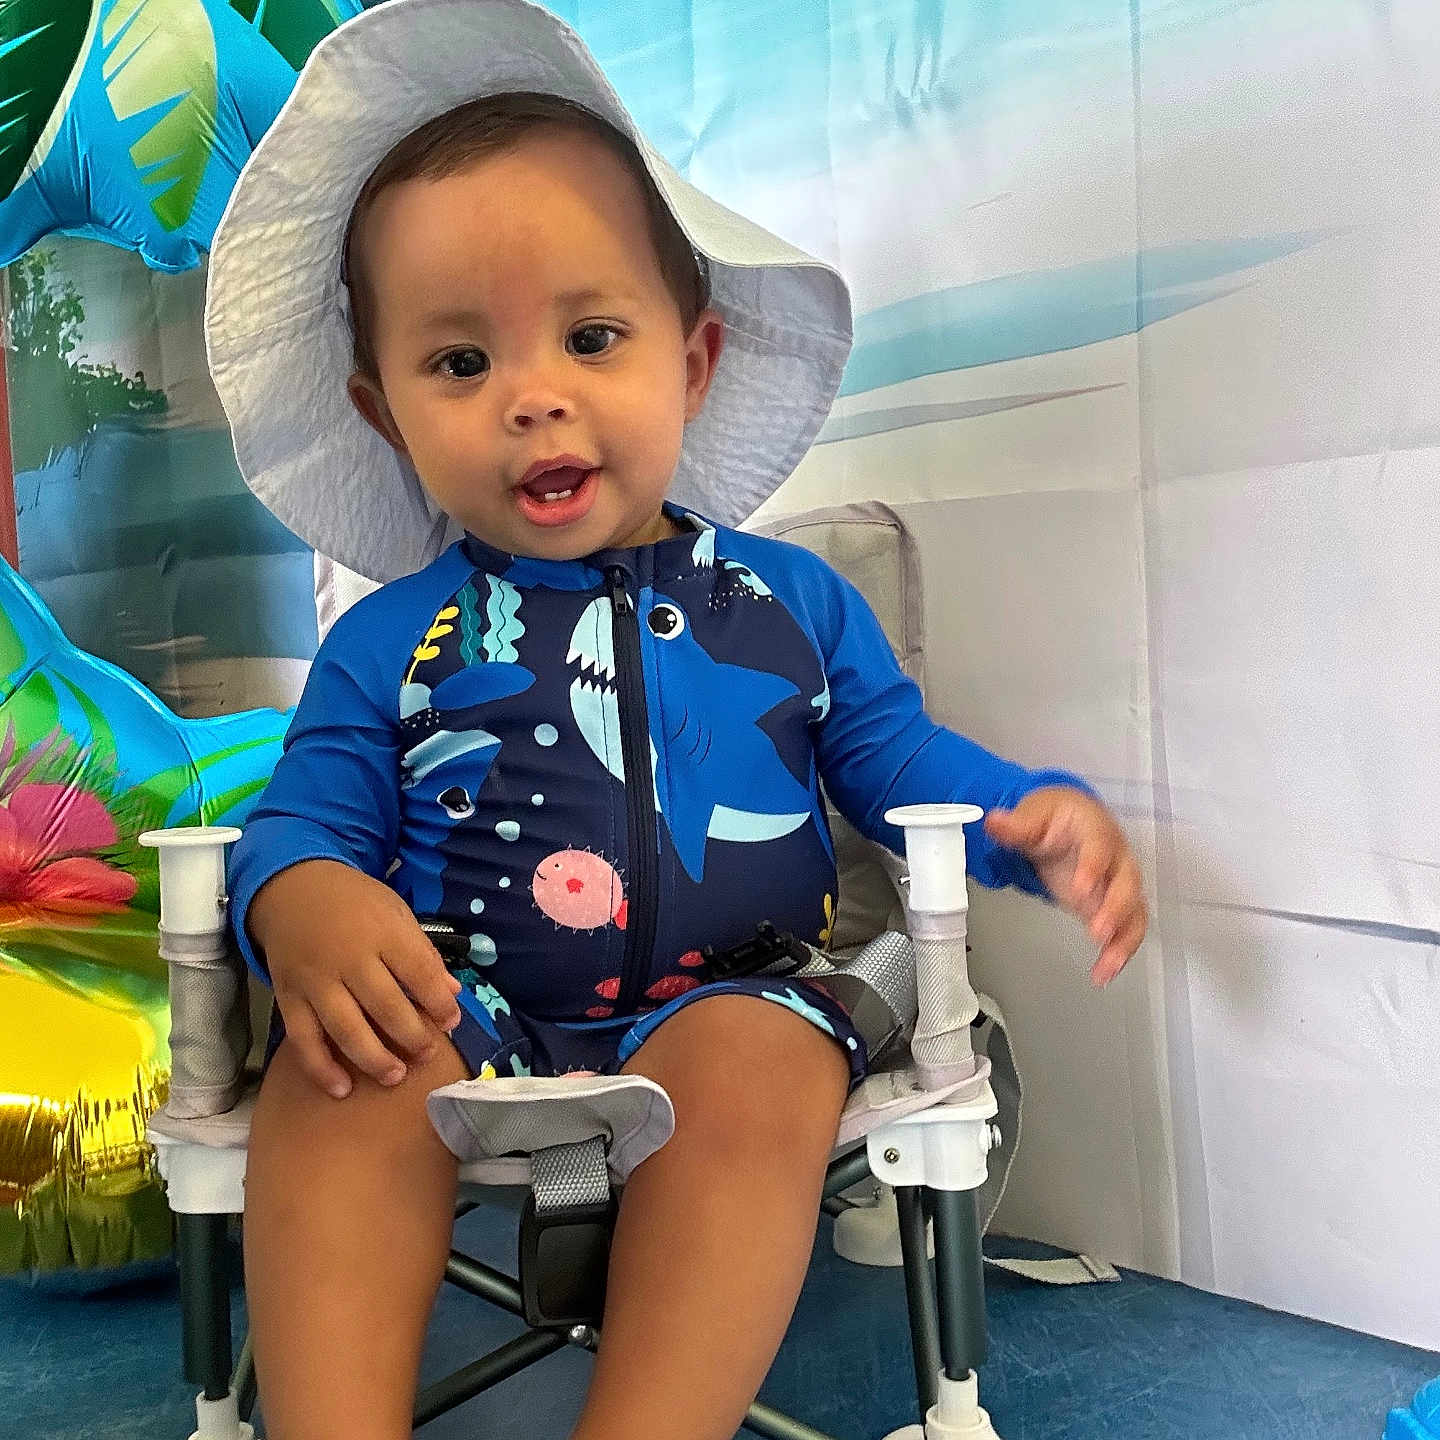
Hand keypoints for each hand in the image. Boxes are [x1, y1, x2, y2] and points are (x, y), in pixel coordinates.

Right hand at [248, 859, 464, 1097]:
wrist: (292, 887)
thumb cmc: (354, 902)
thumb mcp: (395, 913)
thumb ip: (422, 954)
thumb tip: (452, 993)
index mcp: (382, 932)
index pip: (418, 972)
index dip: (439, 1002)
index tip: (452, 1022)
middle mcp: (349, 958)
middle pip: (385, 1006)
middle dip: (412, 1036)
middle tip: (428, 1055)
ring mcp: (316, 981)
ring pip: (346, 1029)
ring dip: (373, 1058)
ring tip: (395, 1076)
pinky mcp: (288, 997)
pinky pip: (303, 1039)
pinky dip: (321, 1067)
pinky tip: (341, 1088)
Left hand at [983, 787, 1146, 985]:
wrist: (1069, 822)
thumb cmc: (1056, 818)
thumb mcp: (1033, 814)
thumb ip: (1016, 825)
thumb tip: (995, 822)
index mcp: (1096, 828)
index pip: (1100, 846)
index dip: (1093, 867)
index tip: (1080, 889)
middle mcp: (1117, 856)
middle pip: (1127, 882)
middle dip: (1115, 908)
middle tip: (1098, 931)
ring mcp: (1119, 883)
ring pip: (1134, 911)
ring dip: (1123, 939)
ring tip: (1107, 966)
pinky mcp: (1114, 906)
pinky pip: (1127, 929)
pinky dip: (1119, 951)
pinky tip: (1104, 972)